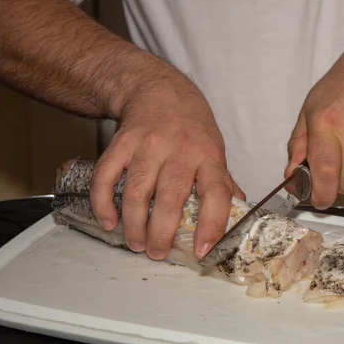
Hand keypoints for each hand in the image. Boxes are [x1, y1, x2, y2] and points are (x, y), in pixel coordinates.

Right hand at [90, 71, 244, 260]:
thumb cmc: (192, 126)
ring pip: (137, 191)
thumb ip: (222, 182)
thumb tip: (239, 211)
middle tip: (157, 253)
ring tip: (136, 243)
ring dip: (134, 224)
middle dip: (162, 233)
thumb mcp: (215, 150)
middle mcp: (179, 151)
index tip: (202, 250)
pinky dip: (104, 202)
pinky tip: (109, 221)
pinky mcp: (121, 143)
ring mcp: (147, 145)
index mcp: (208, 157)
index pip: (216, 193)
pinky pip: (106, 176)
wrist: (159, 89)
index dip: (212, 224)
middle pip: (170, 198)